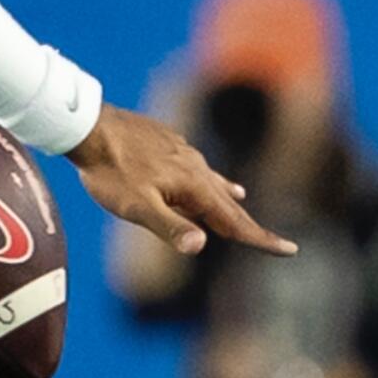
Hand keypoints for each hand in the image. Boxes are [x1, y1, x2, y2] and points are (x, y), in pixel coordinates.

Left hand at [68, 103, 296, 256]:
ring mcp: (180, 153)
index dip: (260, 238)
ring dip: (224, 197)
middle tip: (273, 242)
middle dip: (247, 224)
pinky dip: (201, 176)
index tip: (289, 250)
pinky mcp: (165, 144)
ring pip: (208, 180)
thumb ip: (169, 226)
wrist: (88, 127)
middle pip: (226, 203)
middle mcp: (193, 167)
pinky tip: (198, 172)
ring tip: (240, 201)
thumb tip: (201, 246)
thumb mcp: (136, 207)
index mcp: (192, 185)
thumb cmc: (109, 171)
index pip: (233, 220)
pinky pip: (192, 166)